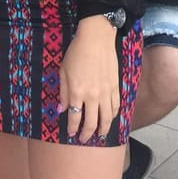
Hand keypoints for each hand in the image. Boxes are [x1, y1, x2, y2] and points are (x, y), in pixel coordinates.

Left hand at [60, 17, 120, 142]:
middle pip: (92, 122)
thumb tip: (61, 109)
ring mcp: (106, 93)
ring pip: (106, 119)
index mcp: (77, 92)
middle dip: (87, 134)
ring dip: (103, 130)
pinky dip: (113, 117)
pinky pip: (115, 107)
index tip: (71, 133)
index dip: (72, 128)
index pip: (75, 117)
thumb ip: (63, 92)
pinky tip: (109, 119)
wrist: (96, 39)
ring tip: (100, 135)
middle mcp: (92, 96)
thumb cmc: (76, 52)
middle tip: (84, 139)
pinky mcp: (115, 87)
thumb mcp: (63, 71)